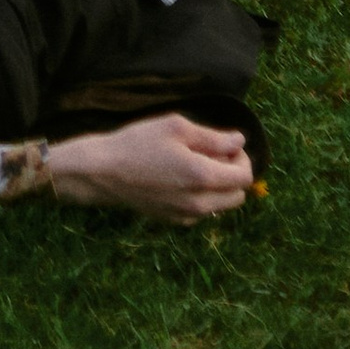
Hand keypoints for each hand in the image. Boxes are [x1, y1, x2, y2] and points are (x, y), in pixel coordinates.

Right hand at [44, 113, 255, 223]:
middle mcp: (201, 204)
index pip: (245, 176)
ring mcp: (188, 217)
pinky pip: (203, 211)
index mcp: (204, 177)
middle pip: (238, 195)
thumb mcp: (176, 127)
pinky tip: (180, 180)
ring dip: (219, 187)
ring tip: (194, 166)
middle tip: (210, 154)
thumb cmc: (138, 143)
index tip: (224, 145)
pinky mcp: (176, 222)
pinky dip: (202, 197)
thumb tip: (240, 142)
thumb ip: (213, 137)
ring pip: (222, 205)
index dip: (241, 158)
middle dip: (232, 173)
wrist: (104, 172)